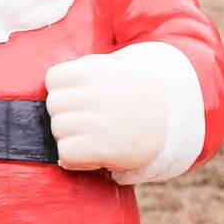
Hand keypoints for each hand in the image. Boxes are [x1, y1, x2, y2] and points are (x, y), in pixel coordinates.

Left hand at [45, 53, 166, 171]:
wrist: (171, 123)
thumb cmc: (135, 94)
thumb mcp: (115, 67)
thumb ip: (85, 68)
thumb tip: (53, 82)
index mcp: (98, 72)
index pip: (53, 78)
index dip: (62, 89)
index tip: (78, 97)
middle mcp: (97, 95)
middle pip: (53, 105)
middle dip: (65, 112)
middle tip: (86, 119)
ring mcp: (99, 124)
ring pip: (57, 129)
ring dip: (69, 136)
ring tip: (91, 136)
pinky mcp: (102, 150)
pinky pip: (65, 153)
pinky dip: (73, 157)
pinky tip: (90, 152)